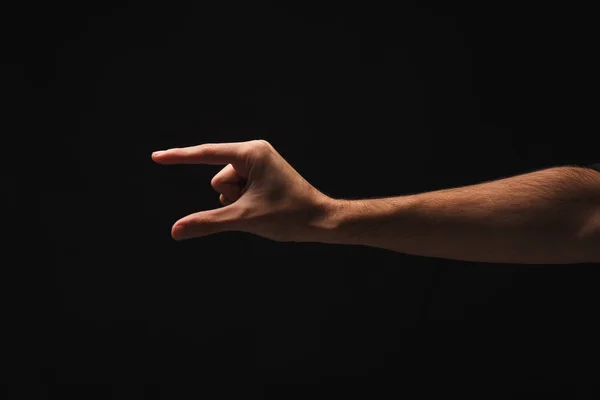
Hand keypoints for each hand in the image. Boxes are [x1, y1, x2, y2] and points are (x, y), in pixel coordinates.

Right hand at [152, 140, 333, 241]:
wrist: (320, 221)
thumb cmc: (288, 215)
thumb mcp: (243, 218)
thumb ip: (207, 222)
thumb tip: (175, 231)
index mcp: (251, 153)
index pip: (205, 154)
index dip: (178, 157)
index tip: (156, 157)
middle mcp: (254, 152)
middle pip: (217, 179)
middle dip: (231, 198)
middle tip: (259, 205)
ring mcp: (258, 162)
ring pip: (226, 187)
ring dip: (238, 203)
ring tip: (265, 206)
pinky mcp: (261, 174)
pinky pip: (237, 190)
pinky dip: (244, 202)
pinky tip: (265, 206)